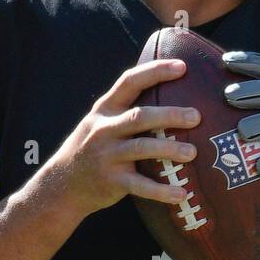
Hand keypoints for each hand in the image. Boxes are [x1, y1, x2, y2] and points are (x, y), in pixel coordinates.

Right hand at [46, 59, 200, 215]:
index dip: (155, 71)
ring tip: (192, 153)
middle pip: (140, 116)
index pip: (130, 82)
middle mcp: (104, 129)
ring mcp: (107, 155)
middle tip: (196, 116)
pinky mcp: (112, 181)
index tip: (182, 66)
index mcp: (105, 110)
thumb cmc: (92, 149)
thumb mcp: (100, 123)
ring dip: (169, 150)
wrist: (63, 184)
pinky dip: (162, 191)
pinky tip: (182, 194)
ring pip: (142, 148)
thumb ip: (126, 111)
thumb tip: (170, 97)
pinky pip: (141, 185)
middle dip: (169, 115)